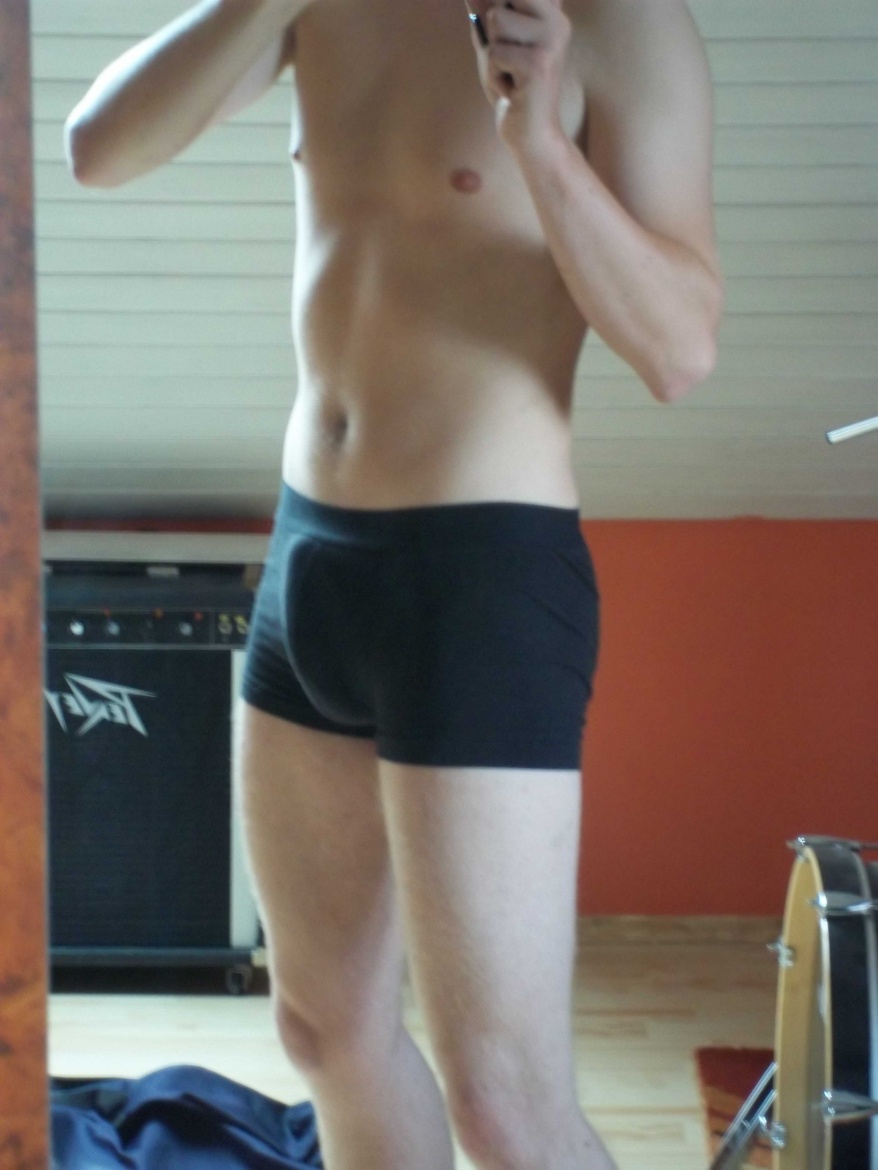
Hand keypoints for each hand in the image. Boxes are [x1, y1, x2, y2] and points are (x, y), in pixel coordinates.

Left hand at [465, 0, 571, 150]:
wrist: (532, 136)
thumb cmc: (512, 89)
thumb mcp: (495, 44)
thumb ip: (485, 12)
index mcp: (552, 12)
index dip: (497, 11)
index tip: (505, 36)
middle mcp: (558, 21)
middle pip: (501, 1)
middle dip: (494, 30)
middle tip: (509, 60)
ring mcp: (551, 40)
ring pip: (497, 20)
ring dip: (493, 53)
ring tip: (510, 74)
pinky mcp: (538, 63)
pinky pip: (494, 52)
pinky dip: (494, 75)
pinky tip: (512, 91)